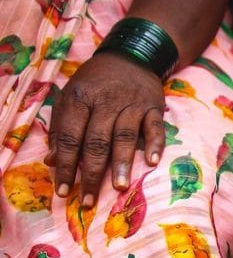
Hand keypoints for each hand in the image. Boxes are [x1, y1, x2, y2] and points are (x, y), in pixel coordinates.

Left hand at [46, 54, 165, 207]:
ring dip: (122, 163)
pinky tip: (151, 162)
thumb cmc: (95, 82)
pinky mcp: (154, 107)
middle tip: (89, 200)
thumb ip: (61, 128)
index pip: (71, 137)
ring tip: (119, 187)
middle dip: (92, 173)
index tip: (64, 190)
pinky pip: (155, 128)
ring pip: (125, 137)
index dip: (67, 165)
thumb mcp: (70, 97)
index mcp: (81, 99)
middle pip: (97, 142)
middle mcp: (107, 102)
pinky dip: (154, 144)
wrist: (130, 56)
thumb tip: (53, 161)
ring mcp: (133, 104)